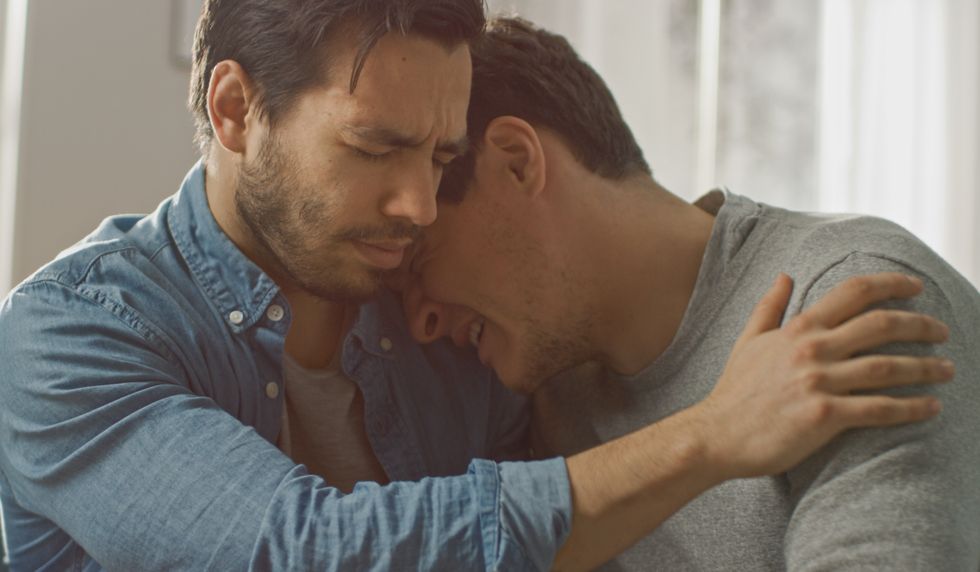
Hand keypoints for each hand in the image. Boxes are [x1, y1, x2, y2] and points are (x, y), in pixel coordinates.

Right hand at [694, 272, 951, 479]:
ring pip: (887, 367)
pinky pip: (879, 409)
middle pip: (881, 324)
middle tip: (941, 331)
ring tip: (947, 369)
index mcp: (798, 329)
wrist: (716, 435)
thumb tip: (785, 275)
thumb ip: (769, 306)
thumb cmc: (733, 391)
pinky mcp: (824, 416)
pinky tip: (931, 407)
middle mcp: (812, 350)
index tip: (915, 286)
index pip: (852, 293)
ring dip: (925, 367)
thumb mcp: (748, 340)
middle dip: (920, 324)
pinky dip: (911, 407)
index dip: (890, 284)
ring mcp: (818, 382)